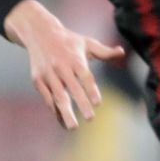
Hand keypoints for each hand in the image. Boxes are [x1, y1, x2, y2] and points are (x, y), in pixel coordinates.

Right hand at [5, 0, 124, 129]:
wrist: (39, 33)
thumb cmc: (68, 41)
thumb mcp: (86, 43)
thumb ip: (104, 52)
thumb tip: (122, 52)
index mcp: (75, 58)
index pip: (85, 76)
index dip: (91, 89)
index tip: (97, 103)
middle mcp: (61, 66)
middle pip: (72, 88)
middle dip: (81, 103)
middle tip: (90, 118)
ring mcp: (48, 74)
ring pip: (58, 96)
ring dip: (65, 112)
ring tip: (73, 127)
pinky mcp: (38, 80)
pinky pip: (47, 98)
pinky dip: (54, 110)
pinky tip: (62, 121)